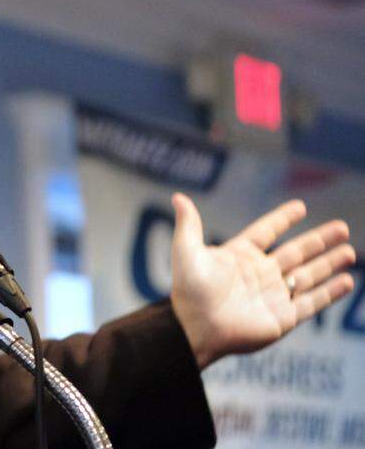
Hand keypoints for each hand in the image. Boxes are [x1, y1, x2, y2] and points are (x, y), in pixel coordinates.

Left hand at [170, 192, 355, 368]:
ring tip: (349, 251)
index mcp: (239, 256)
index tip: (300, 207)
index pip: (266, 232)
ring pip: (308, 275)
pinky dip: (330, 292)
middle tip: (342, 227)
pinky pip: (312, 303)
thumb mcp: (187, 251)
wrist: (196, 328)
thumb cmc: (189, 290)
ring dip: (329, 263)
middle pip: (296, 252)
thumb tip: (179, 197)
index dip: (282, 220)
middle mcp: (260, 274)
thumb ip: (189, 224)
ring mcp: (273, 295)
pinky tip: (346, 281)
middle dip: (319, 240)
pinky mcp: (283, 318)